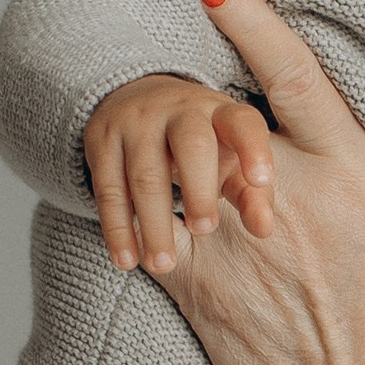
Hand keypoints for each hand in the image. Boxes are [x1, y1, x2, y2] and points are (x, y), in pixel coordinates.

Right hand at [84, 74, 276, 273]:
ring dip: (154, 223)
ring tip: (163, 264)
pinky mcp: (101, 140)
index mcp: (220, 113)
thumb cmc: (203, 143)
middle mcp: (180, 110)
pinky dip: (117, 227)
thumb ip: (251, 193)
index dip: (254, 150)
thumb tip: (263, 230)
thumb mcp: (230, 158)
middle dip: (199, 191)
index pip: (243, 124)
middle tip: (205, 231)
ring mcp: (137, 122)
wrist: (141, 101)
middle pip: (191, 145)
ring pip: (145, 174)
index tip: (262, 180)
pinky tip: (127, 259)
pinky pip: (108, 188)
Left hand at [151, 0, 364, 364]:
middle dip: (209, 111)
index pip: (295, 74)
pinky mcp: (195, 282)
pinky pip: (150, 225)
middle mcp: (286, 194)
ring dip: (173, 160)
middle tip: (203, 111)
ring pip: (179, 166)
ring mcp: (234, 238)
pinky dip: (145, 215)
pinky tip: (149, 213)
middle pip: (222, 115)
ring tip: (168, 161)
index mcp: (352, 171)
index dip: (252, 20)